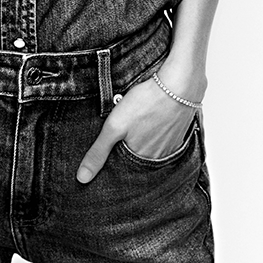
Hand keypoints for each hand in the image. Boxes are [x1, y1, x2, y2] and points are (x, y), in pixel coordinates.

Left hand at [76, 72, 198, 183]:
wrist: (178, 84)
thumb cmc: (147, 103)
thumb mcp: (115, 126)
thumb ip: (99, 152)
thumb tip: (83, 178)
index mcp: (143, 160)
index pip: (124, 167)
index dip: (116, 155)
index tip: (113, 144)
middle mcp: (160, 158)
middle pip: (138, 156)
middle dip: (130, 145)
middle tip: (128, 127)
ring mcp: (172, 145)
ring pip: (151, 146)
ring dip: (144, 137)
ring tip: (139, 121)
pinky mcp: (179, 131)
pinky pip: (164, 136)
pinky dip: (156, 130)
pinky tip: (152, 118)